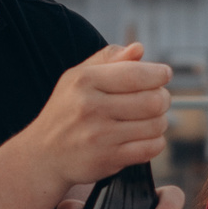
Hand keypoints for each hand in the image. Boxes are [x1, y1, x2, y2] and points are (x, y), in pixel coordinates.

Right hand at [25, 44, 171, 189]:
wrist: (43, 155)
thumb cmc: (65, 111)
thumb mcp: (77, 78)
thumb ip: (108, 59)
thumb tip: (139, 48)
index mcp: (84, 81)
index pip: (137, 74)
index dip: (159, 74)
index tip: (164, 75)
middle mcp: (91, 108)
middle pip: (153, 100)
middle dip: (163, 98)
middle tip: (158, 99)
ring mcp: (100, 136)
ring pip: (156, 125)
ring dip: (159, 121)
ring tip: (147, 119)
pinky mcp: (108, 159)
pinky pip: (152, 148)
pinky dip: (155, 142)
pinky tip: (143, 137)